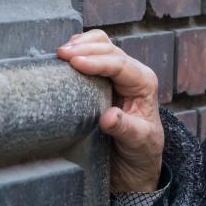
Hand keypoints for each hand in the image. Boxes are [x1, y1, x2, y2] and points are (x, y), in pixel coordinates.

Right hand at [57, 29, 163, 192]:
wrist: (136, 161)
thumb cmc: (140, 150)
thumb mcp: (137, 143)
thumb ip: (125, 129)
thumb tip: (109, 116)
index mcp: (144, 84)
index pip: (120, 65)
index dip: (97, 61)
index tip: (75, 62)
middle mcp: (132, 74)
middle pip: (109, 49)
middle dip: (85, 48)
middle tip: (61, 55)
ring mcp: (118, 74)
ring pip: (101, 45)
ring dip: (81, 44)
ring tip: (61, 53)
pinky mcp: (104, 78)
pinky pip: (93, 54)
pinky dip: (79, 49)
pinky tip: (65, 56)